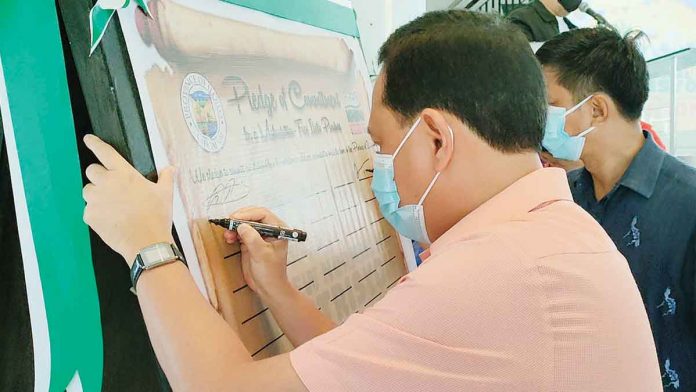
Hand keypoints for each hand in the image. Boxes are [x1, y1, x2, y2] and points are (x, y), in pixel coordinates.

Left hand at [82, 134, 174, 266]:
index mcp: (124, 173)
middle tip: (111, 188)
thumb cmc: (157, 215)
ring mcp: (95, 200)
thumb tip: (172, 167)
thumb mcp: (166, 194)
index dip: (94, 143)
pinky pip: (88, 210)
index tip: (88, 139)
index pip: (105, 152)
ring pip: (88, 191)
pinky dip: (97, 213)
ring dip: (96, 195)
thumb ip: (166, 177)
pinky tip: (110, 220)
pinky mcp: (89, 215)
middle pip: (91, 170)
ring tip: (111, 206)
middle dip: (99, 176)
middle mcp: (106, 183)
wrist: (146, 242)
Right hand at [224, 207, 289, 297]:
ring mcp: (260, 236)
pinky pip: (241, 233)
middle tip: (229, 224)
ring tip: (228, 234)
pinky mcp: (251, 242)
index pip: (263, 214)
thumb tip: (241, 225)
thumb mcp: (261, 254)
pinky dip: (234, 233)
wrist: (268, 288)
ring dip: (235, 226)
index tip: (235, 218)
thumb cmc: (271, 273)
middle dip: (240, 219)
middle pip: (253, 216)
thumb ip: (252, 238)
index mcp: (278, 230)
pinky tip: (229, 238)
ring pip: (245, 224)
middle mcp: (269, 230)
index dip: (248, 214)